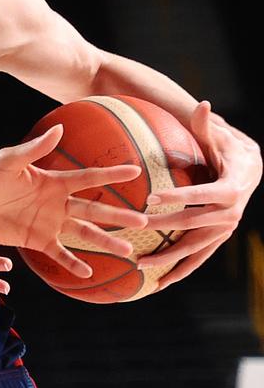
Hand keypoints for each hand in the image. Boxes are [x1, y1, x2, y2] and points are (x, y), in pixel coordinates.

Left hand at [0, 125, 146, 278]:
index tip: (136, 171)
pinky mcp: (37, 240)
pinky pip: (59, 253)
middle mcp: (57, 203)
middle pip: (94, 210)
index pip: (88, 178)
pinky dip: (73, 263)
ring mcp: (49, 223)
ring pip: (84, 233)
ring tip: (128, 251)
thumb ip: (35, 149)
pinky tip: (88, 272)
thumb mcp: (9, 161)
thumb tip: (59, 129)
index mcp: (53, 181)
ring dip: (105, 241)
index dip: (111, 176)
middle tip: (145, 222)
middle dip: (119, 216)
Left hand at [140, 102, 261, 288]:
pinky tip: (159, 283)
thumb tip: (203, 104)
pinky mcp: (218, 238)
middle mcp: (230, 213)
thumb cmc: (227, 150)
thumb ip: (206, 126)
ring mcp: (225, 229)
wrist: (252, 172)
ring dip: (170, 259)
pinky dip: (181, 270)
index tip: (150, 199)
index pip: (201, 194)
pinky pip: (199, 258)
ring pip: (196, 248)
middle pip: (194, 224)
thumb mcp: (219, 138)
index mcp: (230, 188)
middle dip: (165, 229)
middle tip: (135, 231)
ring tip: (141, 266)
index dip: (178, 198)